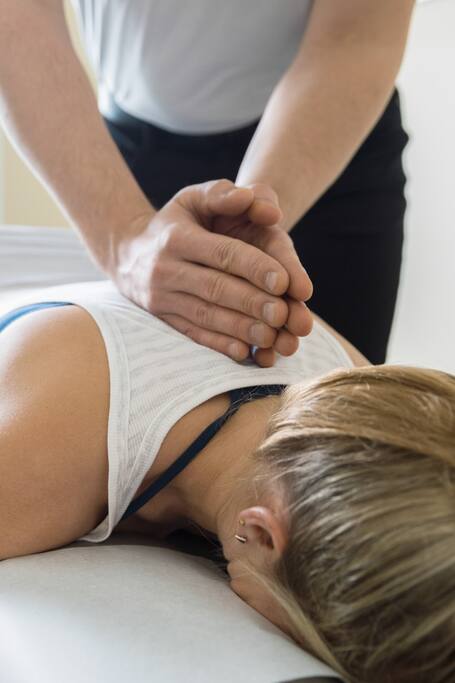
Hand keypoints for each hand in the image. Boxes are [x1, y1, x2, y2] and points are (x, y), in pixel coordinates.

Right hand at [111, 179, 312, 365]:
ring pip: (205, 316)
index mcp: (176, 237)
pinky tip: (244, 352)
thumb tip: (262, 205)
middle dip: (251, 303)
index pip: (221, 253)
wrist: (128, 253)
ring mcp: (162, 298)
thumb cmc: (176, 221)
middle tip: (283, 314)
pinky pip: (193, 334)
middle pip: (215, 288)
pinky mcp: (164, 319)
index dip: (254, 267)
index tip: (284, 281)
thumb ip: (226, 195)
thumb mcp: (194, 198)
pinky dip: (219, 345)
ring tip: (272, 337)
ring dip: (240, 329)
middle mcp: (165, 269)